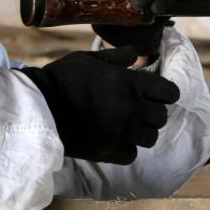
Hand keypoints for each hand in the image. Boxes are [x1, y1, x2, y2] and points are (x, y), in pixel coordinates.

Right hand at [16, 46, 179, 163]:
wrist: (39, 107)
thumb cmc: (63, 78)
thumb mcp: (88, 59)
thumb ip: (116, 57)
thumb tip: (134, 54)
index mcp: (130, 83)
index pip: (169, 92)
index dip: (165, 93)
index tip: (156, 94)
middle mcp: (131, 108)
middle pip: (162, 117)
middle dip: (153, 112)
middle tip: (139, 110)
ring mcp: (121, 132)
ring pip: (150, 138)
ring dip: (142, 132)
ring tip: (129, 126)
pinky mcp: (109, 151)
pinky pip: (131, 155)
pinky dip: (126, 149)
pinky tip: (115, 140)